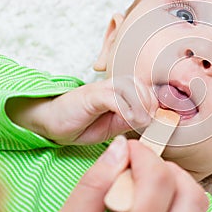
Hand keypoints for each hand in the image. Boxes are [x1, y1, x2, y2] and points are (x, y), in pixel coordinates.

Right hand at [6, 76, 158, 144]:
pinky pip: (114, 98)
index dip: (157, 104)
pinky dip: (126, 109)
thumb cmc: (83, 124)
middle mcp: (114, 85)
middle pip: (143, 87)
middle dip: (151, 105)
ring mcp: (103, 88)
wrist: (51, 122)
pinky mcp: (92, 94)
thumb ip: (132, 120)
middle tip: (149, 123)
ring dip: (140, 106)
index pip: (148, 91)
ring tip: (141, 123)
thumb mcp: (114, 126)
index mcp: (122, 91)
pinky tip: (129, 120)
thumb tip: (153, 120)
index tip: (161, 121)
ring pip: (132, 88)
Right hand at [31, 136, 208, 211]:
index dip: (145, 155)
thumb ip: (91, 188)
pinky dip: (174, 210)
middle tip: (141, 167)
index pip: (159, 181)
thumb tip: (118, 150)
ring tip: (144, 188)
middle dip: (167, 168)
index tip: (129, 150)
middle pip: (190, 194)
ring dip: (174, 188)